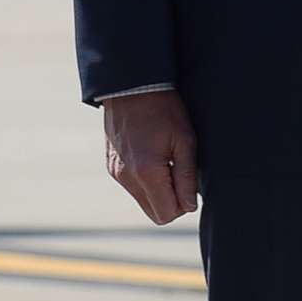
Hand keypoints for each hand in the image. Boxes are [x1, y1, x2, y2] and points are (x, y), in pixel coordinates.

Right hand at [103, 90, 198, 224]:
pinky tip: (153, 156)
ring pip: (143, 201)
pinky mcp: (112, 166)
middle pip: (154, 214)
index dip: (184, 205)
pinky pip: (132, 187)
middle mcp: (127, 178)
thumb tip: (190, 207)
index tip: (190, 183)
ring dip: (158, 191)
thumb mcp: (184, 141)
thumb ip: (187, 178)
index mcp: (147, 173)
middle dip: (171, 202)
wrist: (131, 86)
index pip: (167, 214)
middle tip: (181, 174)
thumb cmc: (164, 110)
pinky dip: (146, 181)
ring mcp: (116, 173)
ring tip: (167, 161)